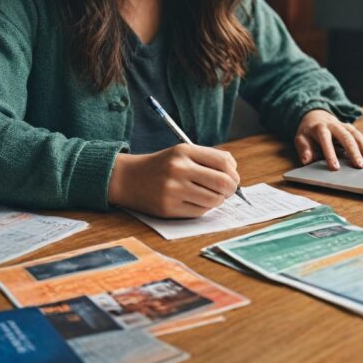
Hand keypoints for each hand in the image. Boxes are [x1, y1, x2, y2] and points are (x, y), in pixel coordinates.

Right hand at [108, 144, 239, 217]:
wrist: (128, 178)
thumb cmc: (162, 166)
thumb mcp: (182, 153)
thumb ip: (208, 159)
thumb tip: (234, 174)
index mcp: (184, 151)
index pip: (223, 162)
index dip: (234, 173)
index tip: (233, 178)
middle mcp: (179, 169)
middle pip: (222, 182)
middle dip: (231, 189)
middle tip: (229, 191)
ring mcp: (173, 189)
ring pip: (213, 199)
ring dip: (218, 200)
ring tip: (211, 196)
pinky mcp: (168, 208)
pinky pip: (200, 212)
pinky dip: (204, 208)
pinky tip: (196, 201)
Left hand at [294, 110, 362, 170]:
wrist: (317, 115)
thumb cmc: (309, 131)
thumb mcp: (300, 138)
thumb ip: (304, 149)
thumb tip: (307, 160)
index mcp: (321, 127)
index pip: (326, 140)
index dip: (330, 154)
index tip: (335, 167)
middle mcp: (336, 126)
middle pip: (347, 137)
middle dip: (355, 152)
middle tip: (360, 166)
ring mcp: (347, 127)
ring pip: (358, 136)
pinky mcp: (354, 130)